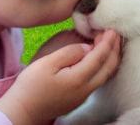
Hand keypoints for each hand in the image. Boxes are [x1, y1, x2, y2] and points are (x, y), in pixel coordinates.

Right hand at [0, 29, 121, 124]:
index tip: (111, 29)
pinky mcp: (79, 98)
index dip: (107, 42)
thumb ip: (68, 53)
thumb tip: (87, 47)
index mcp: (78, 78)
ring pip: (106, 75)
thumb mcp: (46, 63)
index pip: (100, 57)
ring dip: (111, 58)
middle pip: (109, 68)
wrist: (24, 110)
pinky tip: (99, 59)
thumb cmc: (31, 85)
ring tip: (111, 44)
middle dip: (114, 50)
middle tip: (115, 34)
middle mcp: (86, 89)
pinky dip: (104, 66)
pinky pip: (99, 80)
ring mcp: (84, 95)